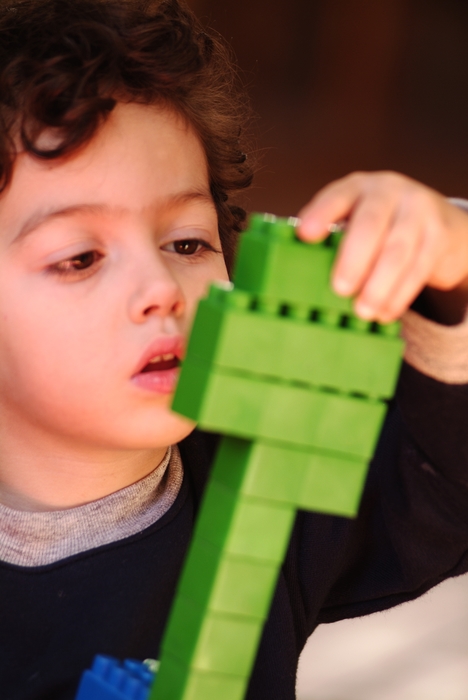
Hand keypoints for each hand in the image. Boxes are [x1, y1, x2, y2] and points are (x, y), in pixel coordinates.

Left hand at [297, 171, 467, 322]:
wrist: (438, 218)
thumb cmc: (380, 225)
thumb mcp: (355, 217)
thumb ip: (331, 236)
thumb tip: (296, 269)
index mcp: (359, 187)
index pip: (338, 196)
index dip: (321, 214)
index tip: (305, 234)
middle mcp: (390, 192)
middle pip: (371, 223)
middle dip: (353, 258)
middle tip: (339, 289)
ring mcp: (418, 212)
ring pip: (398, 250)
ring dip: (379, 285)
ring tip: (362, 311)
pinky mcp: (439, 236)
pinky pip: (419, 268)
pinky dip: (400, 295)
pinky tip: (384, 312)